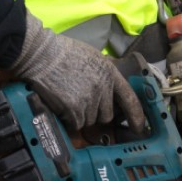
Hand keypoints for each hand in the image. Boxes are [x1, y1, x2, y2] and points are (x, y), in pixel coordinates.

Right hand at [11, 12, 145, 134]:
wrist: (41, 54)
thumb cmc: (64, 52)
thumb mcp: (93, 57)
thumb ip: (104, 74)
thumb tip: (109, 88)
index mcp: (110, 73)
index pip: (129, 98)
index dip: (136, 115)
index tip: (140, 128)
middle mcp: (103, 88)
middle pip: (106, 115)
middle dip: (96, 113)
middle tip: (82, 102)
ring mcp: (89, 99)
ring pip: (89, 120)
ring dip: (80, 115)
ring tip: (68, 98)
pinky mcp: (74, 109)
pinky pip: (76, 123)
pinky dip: (68, 119)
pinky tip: (62, 104)